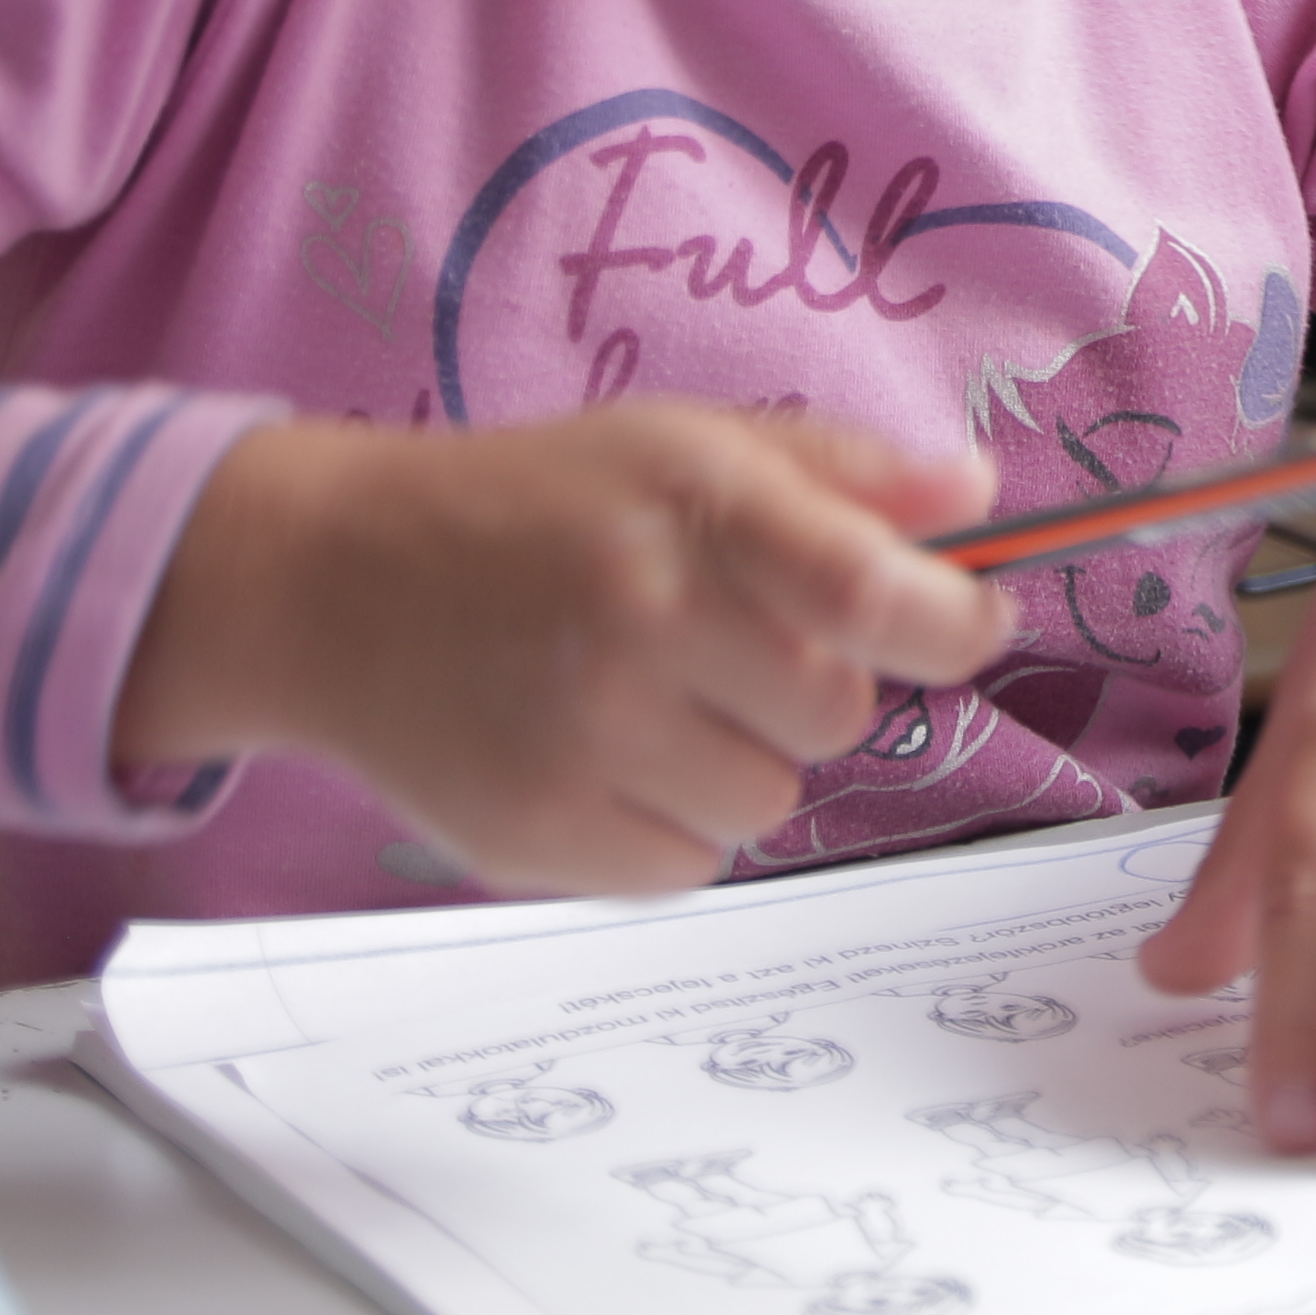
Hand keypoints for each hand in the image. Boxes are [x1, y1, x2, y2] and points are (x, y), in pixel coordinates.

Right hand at [112, 403, 1007, 889]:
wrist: (335, 583)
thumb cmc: (537, 504)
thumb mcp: (685, 445)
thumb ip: (842, 475)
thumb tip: (980, 497)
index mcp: (692, 507)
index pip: (868, 587)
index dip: (951, 620)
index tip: (968, 623)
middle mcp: (637, 617)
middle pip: (834, 713)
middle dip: (811, 688)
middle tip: (733, 651)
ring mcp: (581, 734)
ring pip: (765, 803)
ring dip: (737, 763)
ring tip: (649, 700)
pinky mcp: (534, 832)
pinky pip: (684, 869)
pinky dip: (667, 828)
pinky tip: (602, 758)